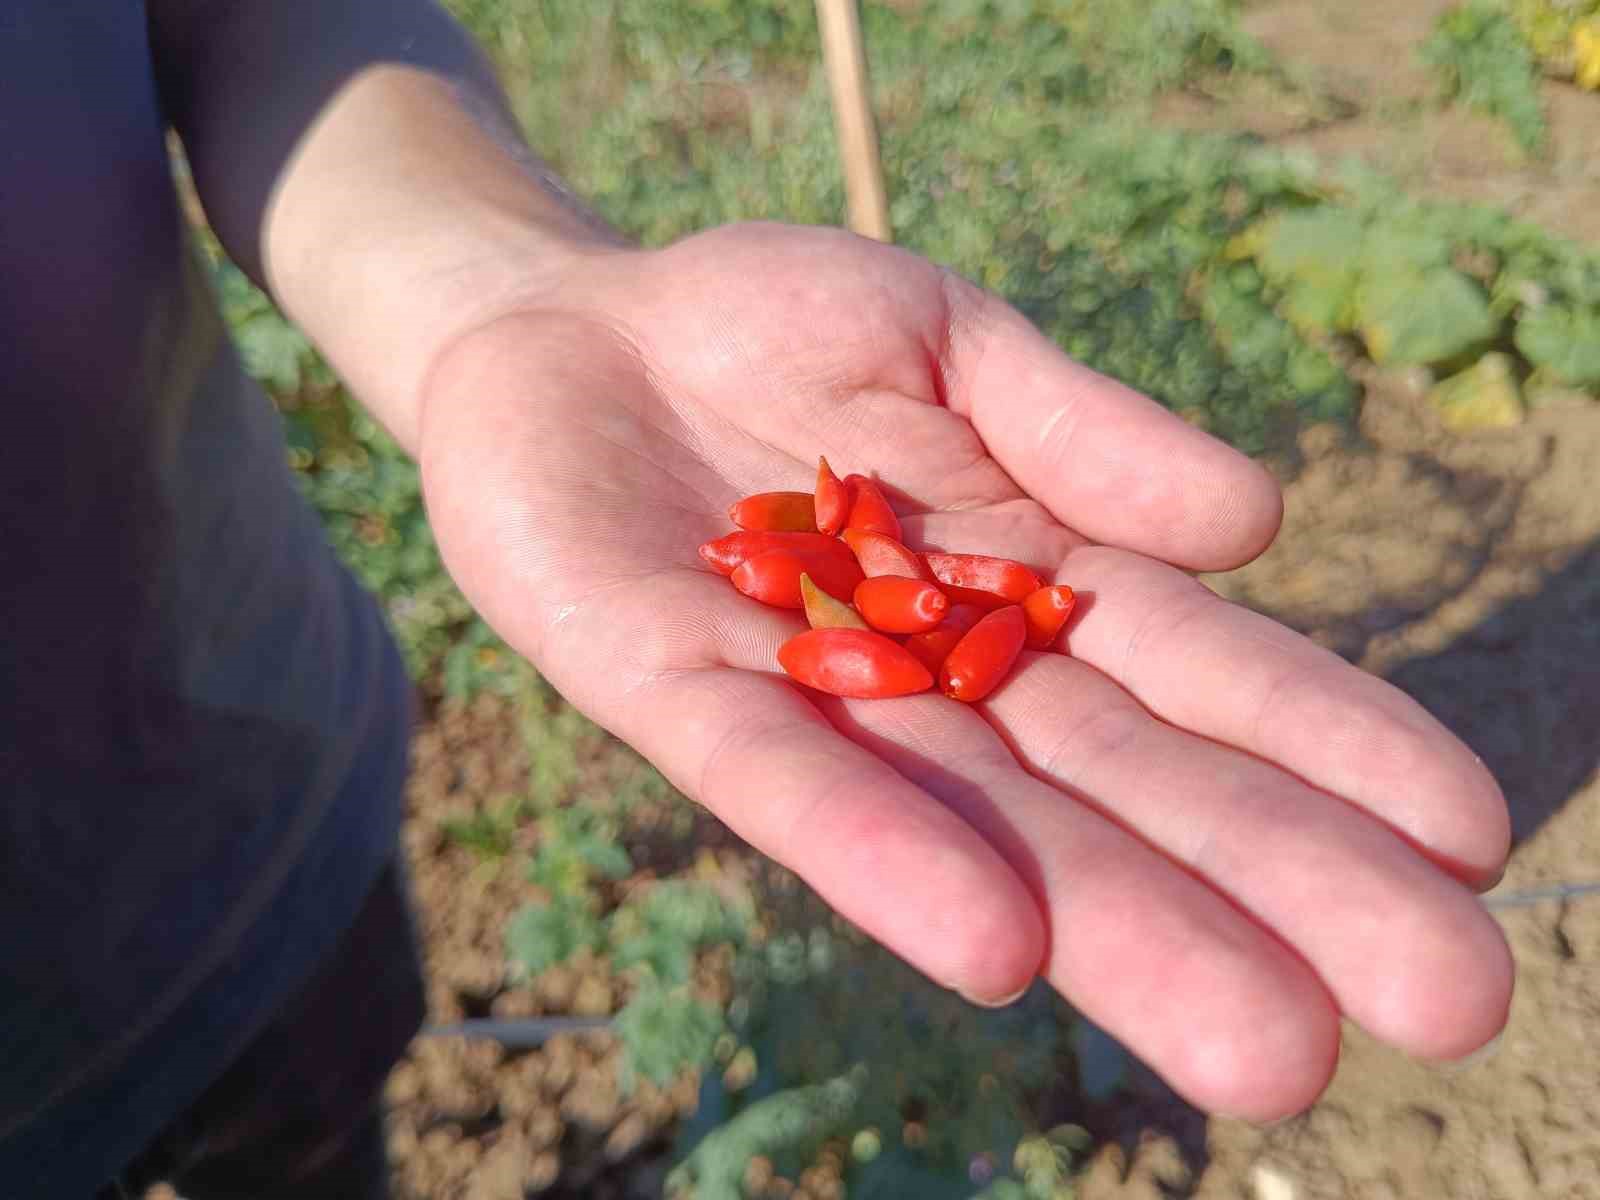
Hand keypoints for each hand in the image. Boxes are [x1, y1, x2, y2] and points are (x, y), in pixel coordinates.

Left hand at [416, 222, 1511, 1119]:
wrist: (568, 331)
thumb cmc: (772, 328)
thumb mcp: (950, 337)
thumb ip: (1084, 428)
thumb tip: (1257, 525)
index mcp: (1028, 584)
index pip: (1199, 676)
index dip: (1326, 748)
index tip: (1466, 833)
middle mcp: (943, 672)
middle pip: (1121, 788)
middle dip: (1272, 887)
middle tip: (1441, 999)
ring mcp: (817, 695)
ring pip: (985, 826)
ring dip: (1119, 930)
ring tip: (1267, 1043)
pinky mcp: (677, 696)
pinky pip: (786, 784)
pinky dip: (886, 859)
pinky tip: (995, 943)